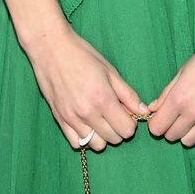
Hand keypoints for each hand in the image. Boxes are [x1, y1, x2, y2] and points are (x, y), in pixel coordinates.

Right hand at [23, 26, 150, 150]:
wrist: (51, 48)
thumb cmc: (82, 55)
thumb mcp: (110, 71)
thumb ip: (128, 94)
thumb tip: (143, 111)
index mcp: (103, 99)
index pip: (127, 130)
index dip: (131, 122)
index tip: (126, 112)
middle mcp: (87, 113)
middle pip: (114, 139)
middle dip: (119, 129)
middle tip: (114, 113)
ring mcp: (72, 119)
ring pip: (96, 145)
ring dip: (102, 135)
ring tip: (100, 119)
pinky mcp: (59, 120)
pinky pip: (76, 143)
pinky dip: (85, 137)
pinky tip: (86, 123)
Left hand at [147, 0, 194, 145]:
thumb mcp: (182, 71)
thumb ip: (166, 93)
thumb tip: (153, 108)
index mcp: (179, 98)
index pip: (157, 128)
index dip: (156, 123)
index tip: (160, 117)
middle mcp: (194, 112)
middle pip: (171, 136)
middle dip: (169, 128)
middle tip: (175, 117)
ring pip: (189, 142)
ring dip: (186, 133)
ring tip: (190, 121)